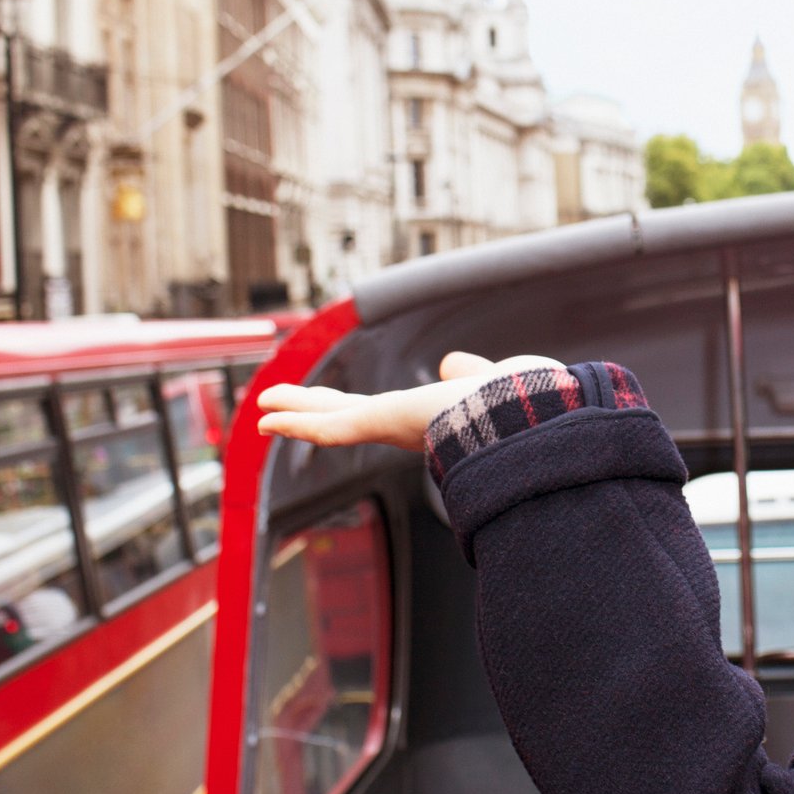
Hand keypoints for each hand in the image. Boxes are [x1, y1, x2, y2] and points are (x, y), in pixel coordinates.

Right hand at [255, 350, 564, 450]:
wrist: (532, 419)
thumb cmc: (523, 404)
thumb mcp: (491, 379)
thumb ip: (468, 374)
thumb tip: (450, 365)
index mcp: (427, 417)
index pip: (375, 412)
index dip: (344, 407)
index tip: (324, 407)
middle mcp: (404, 428)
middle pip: (343, 418)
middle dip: (309, 414)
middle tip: (274, 413)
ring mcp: (391, 428)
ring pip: (331, 423)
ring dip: (295, 416)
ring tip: (261, 413)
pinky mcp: (382, 424)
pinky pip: (331, 428)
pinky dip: (298, 422)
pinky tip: (267, 420)